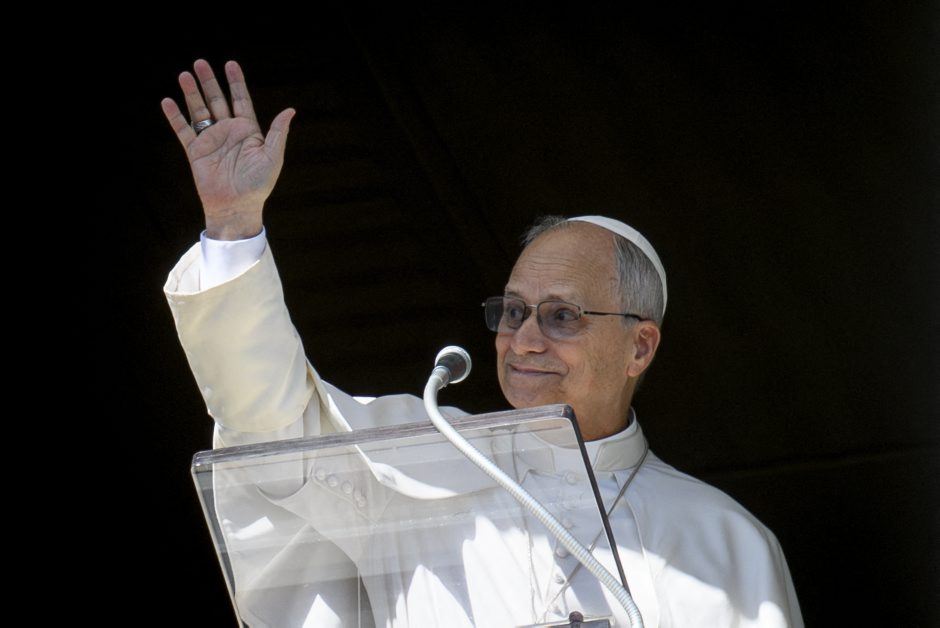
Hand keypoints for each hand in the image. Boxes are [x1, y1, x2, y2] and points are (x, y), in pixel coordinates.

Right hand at [161, 60, 294, 239]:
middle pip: (217, 100)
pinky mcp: (196, 151)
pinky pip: (183, 130)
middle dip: (209, 82)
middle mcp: (228, 132)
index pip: (240, 100)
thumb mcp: (272, 157)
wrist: (237, 207)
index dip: (235, 82)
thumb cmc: (258, 185)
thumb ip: (278, 132)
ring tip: (184, 74)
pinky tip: (168, 101)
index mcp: (248, 131)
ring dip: (191, 93)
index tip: (230, 64)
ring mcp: (211, 140)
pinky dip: (175, 117)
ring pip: (199, 111)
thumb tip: (290, 110)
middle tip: (200, 62)